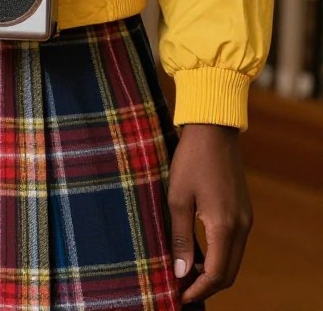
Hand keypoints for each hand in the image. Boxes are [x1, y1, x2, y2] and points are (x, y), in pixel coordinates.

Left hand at [168, 123, 252, 304]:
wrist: (212, 129)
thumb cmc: (190, 160)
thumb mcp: (177, 198)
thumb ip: (181, 237)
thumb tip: (181, 272)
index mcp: (225, 225)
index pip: (217, 274)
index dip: (197, 289)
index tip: (178, 295)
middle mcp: (241, 226)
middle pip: (229, 273)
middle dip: (206, 285)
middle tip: (180, 288)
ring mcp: (245, 218)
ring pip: (233, 259)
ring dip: (213, 271)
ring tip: (185, 272)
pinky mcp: (243, 210)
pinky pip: (234, 244)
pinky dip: (219, 255)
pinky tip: (198, 252)